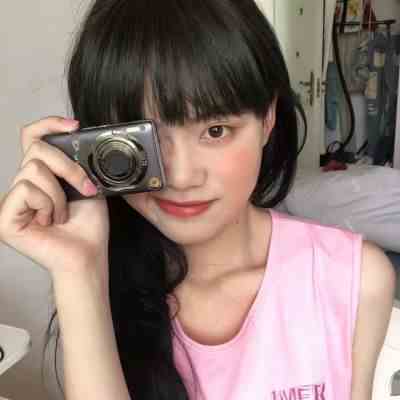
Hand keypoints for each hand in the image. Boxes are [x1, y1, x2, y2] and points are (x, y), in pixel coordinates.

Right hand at [0, 117, 109, 278]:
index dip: (49, 124)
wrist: (88, 254)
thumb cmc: (88, 224)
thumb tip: (73, 138)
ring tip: (63, 214)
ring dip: (59, 194)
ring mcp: (11, 201)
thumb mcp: (87, 185)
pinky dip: (46, 204)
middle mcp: (23, 184)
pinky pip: (25, 190)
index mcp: (42, 176)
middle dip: (68, 168)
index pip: (33, 138)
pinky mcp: (3, 217)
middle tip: (85, 189)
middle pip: (37, 149)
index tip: (75, 126)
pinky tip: (49, 221)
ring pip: (33, 169)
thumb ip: (75, 163)